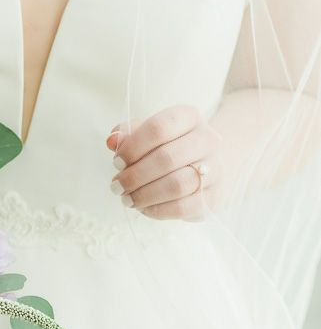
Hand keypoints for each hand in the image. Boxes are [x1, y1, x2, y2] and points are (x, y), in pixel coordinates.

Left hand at [106, 105, 222, 220]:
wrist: (208, 163)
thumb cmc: (169, 146)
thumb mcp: (148, 133)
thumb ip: (127, 134)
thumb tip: (112, 141)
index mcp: (189, 117)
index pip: (159, 128)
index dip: (133, 146)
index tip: (117, 162)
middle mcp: (207, 140)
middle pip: (167, 158)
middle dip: (135, 176)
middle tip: (116, 186)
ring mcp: (215, 169)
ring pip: (177, 185)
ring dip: (145, 195)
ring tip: (127, 199)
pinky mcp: (213, 196)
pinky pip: (183, 207)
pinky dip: (158, 210)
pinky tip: (143, 208)